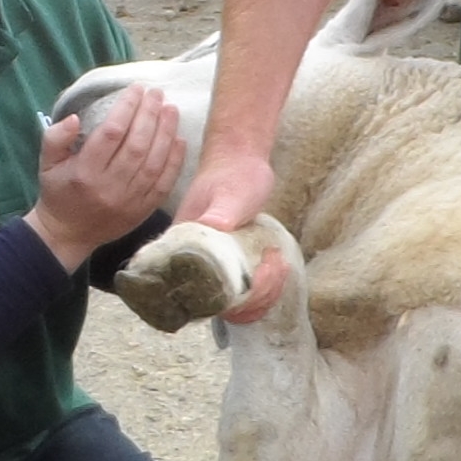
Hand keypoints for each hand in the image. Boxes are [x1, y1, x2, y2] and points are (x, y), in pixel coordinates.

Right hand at [26, 84, 185, 267]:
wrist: (69, 234)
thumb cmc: (58, 192)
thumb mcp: (46, 163)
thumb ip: (55, 137)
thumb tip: (75, 118)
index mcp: (84, 171)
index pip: (111, 133)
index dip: (126, 107)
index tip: (135, 89)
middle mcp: (109, 186)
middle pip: (136, 144)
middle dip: (150, 114)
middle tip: (157, 93)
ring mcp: (129, 200)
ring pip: (154, 162)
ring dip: (166, 133)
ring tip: (171, 109)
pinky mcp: (142, 211)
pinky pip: (164, 184)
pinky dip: (175, 161)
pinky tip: (180, 139)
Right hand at [173, 150, 290, 322]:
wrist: (239, 158)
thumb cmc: (234, 174)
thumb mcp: (230, 194)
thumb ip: (220, 212)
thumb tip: (211, 229)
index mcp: (182, 248)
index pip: (193, 293)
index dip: (222, 301)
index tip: (251, 286)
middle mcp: (190, 258)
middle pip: (214, 301)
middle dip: (249, 298)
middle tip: (272, 271)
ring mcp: (208, 260)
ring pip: (230, 296)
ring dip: (260, 292)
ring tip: (278, 266)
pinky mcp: (225, 258)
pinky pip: (239, 285)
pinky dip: (261, 284)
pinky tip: (277, 268)